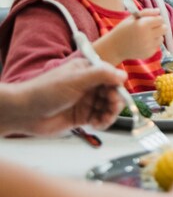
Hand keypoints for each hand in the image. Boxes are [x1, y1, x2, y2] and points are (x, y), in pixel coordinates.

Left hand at [1, 59, 125, 134]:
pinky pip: (100, 118)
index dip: (117, 87)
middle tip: (111, 109)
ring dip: (110, 114)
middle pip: (113, 93)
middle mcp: (89, 85)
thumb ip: (100, 75)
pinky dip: (103, 122)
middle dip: (115, 102)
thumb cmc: (45, 92)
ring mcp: (86, 101)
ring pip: (108, 107)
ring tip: (103, 120)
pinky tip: (97, 125)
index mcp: (87, 71)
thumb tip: (123, 75)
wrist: (25, 113)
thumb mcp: (75, 79)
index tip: (116, 95)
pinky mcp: (82, 116)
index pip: (112, 76)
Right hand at [94, 9, 166, 64]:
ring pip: (161, 38)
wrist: (113, 47)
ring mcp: (148, 46)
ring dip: (156, 36)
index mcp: (143, 25)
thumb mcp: (131, 18)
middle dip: (159, 27)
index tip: (150, 21)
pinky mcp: (149, 53)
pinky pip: (157, 46)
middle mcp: (147, 36)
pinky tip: (142, 43)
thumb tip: (158, 11)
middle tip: (150, 28)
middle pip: (164, 28)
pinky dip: (152, 44)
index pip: (160, 19)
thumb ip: (146, 12)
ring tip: (144, 36)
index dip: (156, 19)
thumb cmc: (122, 30)